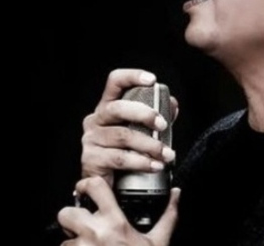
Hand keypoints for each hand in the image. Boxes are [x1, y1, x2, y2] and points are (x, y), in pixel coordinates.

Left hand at [57, 176, 180, 245]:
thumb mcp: (159, 240)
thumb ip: (168, 215)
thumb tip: (176, 194)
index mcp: (115, 222)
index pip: (94, 187)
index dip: (87, 185)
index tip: (88, 190)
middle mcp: (94, 233)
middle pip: (66, 213)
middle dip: (73, 219)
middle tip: (85, 227)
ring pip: (64, 240)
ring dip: (73, 244)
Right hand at [81, 69, 178, 185]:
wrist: (106, 186)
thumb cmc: (125, 152)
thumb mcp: (143, 131)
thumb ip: (156, 116)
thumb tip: (172, 105)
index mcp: (108, 107)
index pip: (115, 82)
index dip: (132, 77)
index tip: (152, 80)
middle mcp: (95, 120)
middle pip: (118, 108)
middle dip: (144, 114)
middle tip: (163, 124)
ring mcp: (91, 139)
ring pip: (122, 136)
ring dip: (149, 145)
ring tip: (166, 154)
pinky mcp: (91, 160)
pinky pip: (120, 158)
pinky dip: (141, 162)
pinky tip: (154, 166)